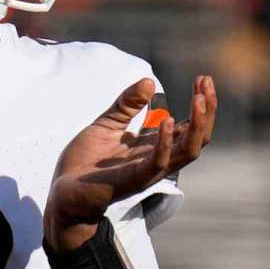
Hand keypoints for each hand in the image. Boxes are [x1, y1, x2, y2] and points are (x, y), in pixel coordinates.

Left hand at [44, 76, 216, 251]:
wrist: (63, 190)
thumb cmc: (86, 162)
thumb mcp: (107, 124)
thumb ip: (127, 105)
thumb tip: (149, 81)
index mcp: (154, 147)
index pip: (189, 127)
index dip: (200, 104)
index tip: (203, 78)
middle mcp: (158, 159)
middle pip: (197, 138)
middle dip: (206, 110)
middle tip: (206, 82)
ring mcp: (148, 171)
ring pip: (188, 152)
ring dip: (197, 125)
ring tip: (198, 98)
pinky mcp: (133, 180)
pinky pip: (158, 163)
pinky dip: (165, 142)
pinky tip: (168, 121)